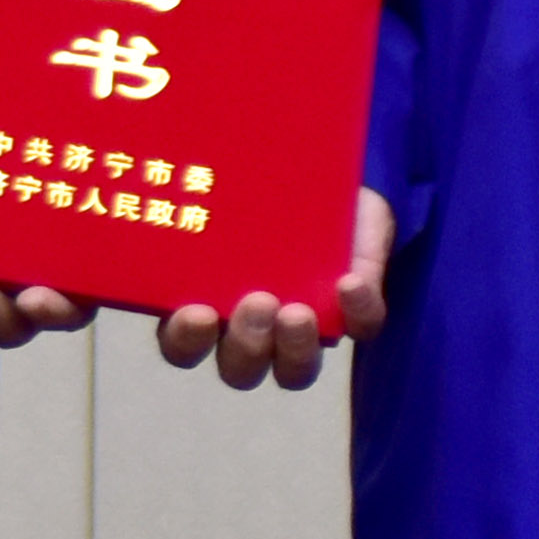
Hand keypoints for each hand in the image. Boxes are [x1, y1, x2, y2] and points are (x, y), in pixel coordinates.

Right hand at [157, 188, 396, 390]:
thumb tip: (178, 165)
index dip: (186, 339)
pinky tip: (350, 284)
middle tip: (258, 303)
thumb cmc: (268, 191)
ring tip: (299, 313)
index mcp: (211, 305)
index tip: (197, 312)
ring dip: (295, 350)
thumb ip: (219, 188)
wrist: (332, 180)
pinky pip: (361, 326)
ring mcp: (306, 329)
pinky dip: (358, 310)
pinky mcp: (356, 314)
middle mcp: (255, 330)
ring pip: (295, 372)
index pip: (184, 344)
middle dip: (247, 345)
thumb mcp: (242, 185)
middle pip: (239, 369)